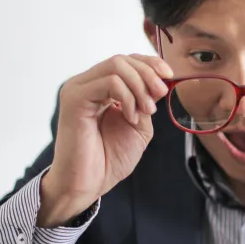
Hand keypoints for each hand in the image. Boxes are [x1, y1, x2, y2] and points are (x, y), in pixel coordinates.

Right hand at [39, 54, 171, 225]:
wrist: (89, 184)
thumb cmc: (108, 159)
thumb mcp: (138, 125)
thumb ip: (145, 101)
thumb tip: (159, 81)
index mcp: (99, 89)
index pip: (125, 61)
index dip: (150, 63)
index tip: (169, 76)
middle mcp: (86, 84)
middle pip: (122, 59)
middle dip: (148, 74)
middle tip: (160, 95)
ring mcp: (78, 89)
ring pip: (116, 66)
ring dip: (140, 87)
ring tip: (146, 111)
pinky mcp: (74, 98)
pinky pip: (109, 82)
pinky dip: (127, 97)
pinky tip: (130, 117)